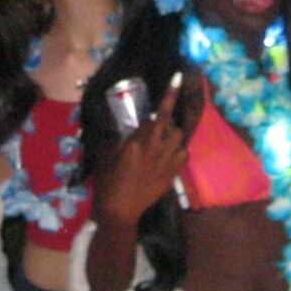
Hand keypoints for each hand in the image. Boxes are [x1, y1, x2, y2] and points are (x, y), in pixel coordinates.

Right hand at [95, 77, 186, 226]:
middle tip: (167, 106)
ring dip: (172, 134)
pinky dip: (178, 150)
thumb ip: (116, 138)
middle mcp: (154, 149)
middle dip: (169, 111)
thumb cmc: (108, 183)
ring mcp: (166, 163)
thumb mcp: (106, 157)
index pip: (154, 115)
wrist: (120, 211)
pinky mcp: (172, 175)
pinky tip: (169, 153)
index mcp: (136, 143)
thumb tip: (123, 124)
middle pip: (170, 123)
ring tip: (163, 137)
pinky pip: (183, 154)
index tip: (176, 79)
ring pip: (179, 137)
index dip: (166, 97)